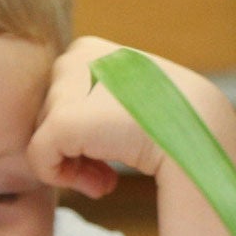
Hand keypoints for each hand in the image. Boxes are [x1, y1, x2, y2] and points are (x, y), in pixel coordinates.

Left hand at [27, 37, 216, 197]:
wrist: (196, 127)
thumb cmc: (175, 113)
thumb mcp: (135, 89)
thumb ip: (101, 94)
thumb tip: (78, 123)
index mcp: (87, 49)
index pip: (63, 95)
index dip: (83, 127)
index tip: (112, 147)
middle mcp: (71, 60)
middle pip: (51, 115)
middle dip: (76, 148)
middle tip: (108, 172)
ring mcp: (65, 89)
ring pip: (45, 137)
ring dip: (76, 165)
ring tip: (108, 178)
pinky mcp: (62, 121)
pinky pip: (40, 159)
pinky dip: (64, 179)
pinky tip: (104, 185)